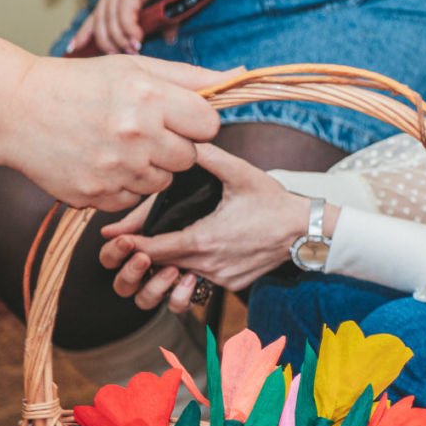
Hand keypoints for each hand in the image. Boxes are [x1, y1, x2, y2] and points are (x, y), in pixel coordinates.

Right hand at [1, 53, 223, 209]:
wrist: (18, 110)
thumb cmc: (82, 83)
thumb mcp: (136, 69)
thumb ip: (192, 78)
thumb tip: (240, 76)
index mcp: (151, 98)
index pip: (210, 125)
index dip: (196, 122)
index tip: (177, 117)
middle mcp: (136, 135)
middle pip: (190, 157)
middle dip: (174, 146)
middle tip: (144, 132)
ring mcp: (114, 168)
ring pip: (163, 182)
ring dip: (151, 168)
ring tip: (121, 146)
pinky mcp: (94, 194)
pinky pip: (132, 200)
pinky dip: (123, 187)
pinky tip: (103, 164)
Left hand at [69, 0, 174, 56]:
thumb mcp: (171, 2)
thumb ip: (165, 21)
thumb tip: (169, 39)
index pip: (97, 13)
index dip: (84, 31)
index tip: (73, 47)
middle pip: (99, 17)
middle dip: (103, 40)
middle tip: (115, 55)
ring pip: (109, 17)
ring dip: (118, 38)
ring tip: (131, 50)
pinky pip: (125, 12)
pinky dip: (129, 28)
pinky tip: (137, 39)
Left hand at [100, 145, 307, 309]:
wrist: (307, 230)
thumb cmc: (274, 202)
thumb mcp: (241, 174)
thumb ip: (209, 158)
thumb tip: (186, 141)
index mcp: (203, 239)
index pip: (153, 250)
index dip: (131, 245)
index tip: (117, 237)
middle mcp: (208, 265)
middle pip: (161, 266)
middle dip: (144, 255)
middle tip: (132, 240)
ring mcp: (221, 278)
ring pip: (181, 275)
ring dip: (169, 264)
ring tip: (163, 248)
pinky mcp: (232, 284)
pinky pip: (203, 280)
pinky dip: (195, 269)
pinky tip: (199, 252)